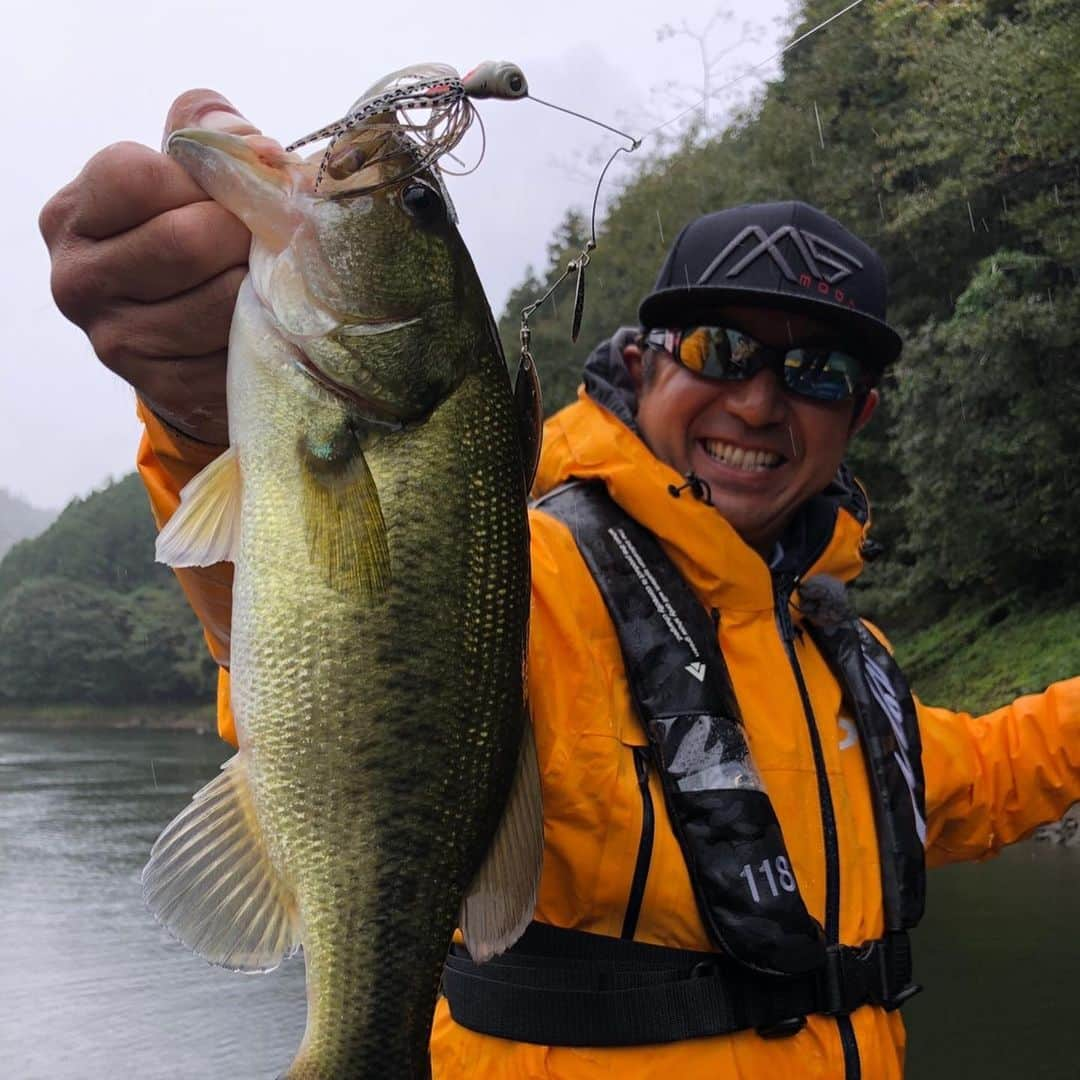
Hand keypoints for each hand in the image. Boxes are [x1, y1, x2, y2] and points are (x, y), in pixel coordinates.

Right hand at [39, 90, 276, 444]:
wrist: (191, 346)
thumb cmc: (195, 242)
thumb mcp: (189, 180)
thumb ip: (210, 133)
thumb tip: (258, 146)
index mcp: (72, 217)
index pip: (137, 176)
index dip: (200, 182)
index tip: (219, 198)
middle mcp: (77, 281)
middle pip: (185, 241)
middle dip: (240, 237)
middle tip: (258, 244)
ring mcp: (116, 341)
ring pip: (219, 301)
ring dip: (258, 289)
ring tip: (262, 284)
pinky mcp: (163, 388)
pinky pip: (235, 352)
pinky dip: (262, 336)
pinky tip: (259, 328)